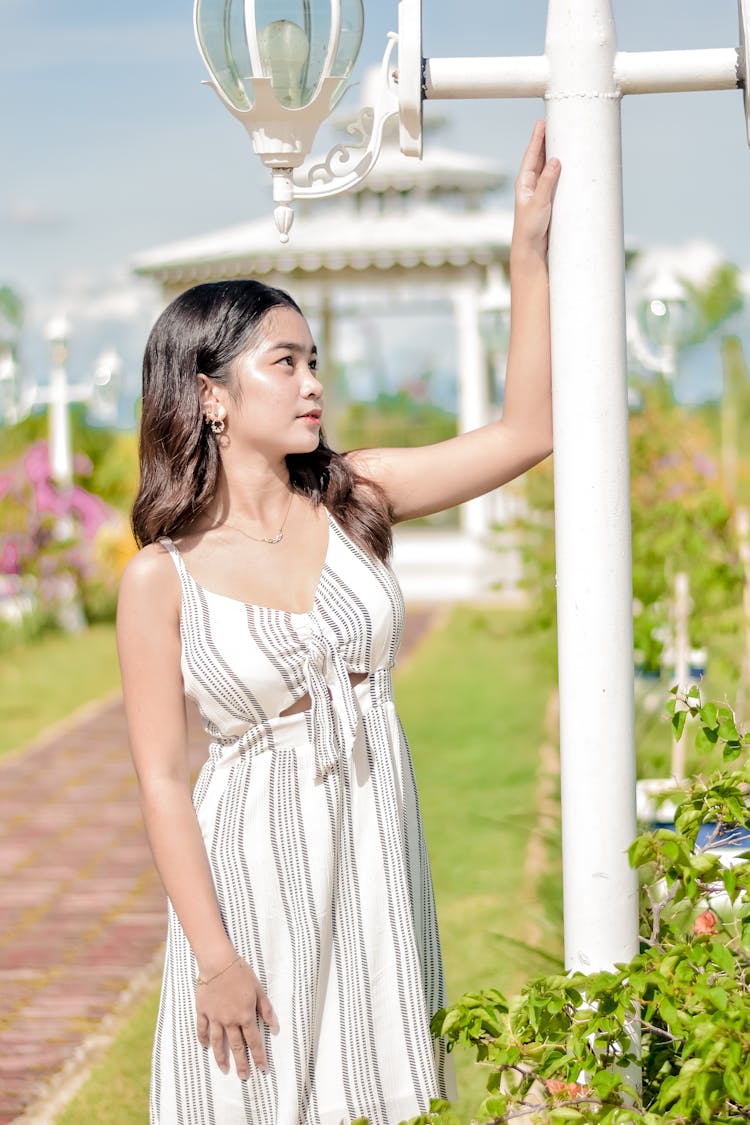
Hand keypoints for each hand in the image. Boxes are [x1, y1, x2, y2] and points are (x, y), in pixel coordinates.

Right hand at [195, 956, 277, 1079]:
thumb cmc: (241, 974)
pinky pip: (202, 1029)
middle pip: (236, 1047)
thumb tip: (274, 1027)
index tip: (262, 1069)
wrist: (218, 963)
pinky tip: (205, 1047)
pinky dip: (203, 1039)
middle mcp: (230, 1021)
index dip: (258, 1057)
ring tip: (224, 1069)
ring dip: (221, 1058)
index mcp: (245, 1016)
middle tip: (244, 1077)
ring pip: (217, 1042)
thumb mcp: (258, 989)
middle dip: (241, 1063)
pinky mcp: (203, 1011)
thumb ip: (265, 1009)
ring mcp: (215, 1018)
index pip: (253, 1041)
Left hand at [511, 120, 560, 260]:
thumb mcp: (539, 202)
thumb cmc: (530, 228)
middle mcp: (531, 184)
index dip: (536, 138)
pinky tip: (567, 162)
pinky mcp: (548, 199)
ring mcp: (540, 191)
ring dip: (554, 152)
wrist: (532, 249)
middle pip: (539, 157)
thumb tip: (555, 159)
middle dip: (546, 140)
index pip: (531, 155)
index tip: (541, 122)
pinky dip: (561, 169)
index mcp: (524, 182)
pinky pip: (555, 179)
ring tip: (561, 136)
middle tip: (553, 122)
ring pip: (547, 167)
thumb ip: (547, 181)